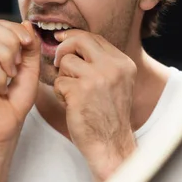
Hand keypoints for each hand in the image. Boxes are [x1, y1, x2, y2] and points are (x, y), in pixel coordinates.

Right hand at [0, 19, 39, 145]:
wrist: (5, 127)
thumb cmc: (15, 101)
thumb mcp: (29, 69)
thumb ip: (29, 47)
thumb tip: (26, 23)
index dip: (15, 30)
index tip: (28, 46)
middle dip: (12, 43)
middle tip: (16, 68)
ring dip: (7, 60)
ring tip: (9, 78)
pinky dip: (1, 79)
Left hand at [53, 30, 136, 181]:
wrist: (111, 143)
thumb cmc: (108, 116)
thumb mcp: (116, 83)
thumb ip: (102, 63)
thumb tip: (74, 42)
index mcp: (123, 63)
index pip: (94, 38)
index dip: (74, 37)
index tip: (60, 39)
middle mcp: (112, 67)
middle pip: (79, 40)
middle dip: (63, 48)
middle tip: (57, 61)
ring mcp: (96, 78)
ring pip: (66, 62)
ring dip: (63, 78)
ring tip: (72, 95)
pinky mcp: (80, 91)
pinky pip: (59, 82)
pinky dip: (60, 94)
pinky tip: (71, 105)